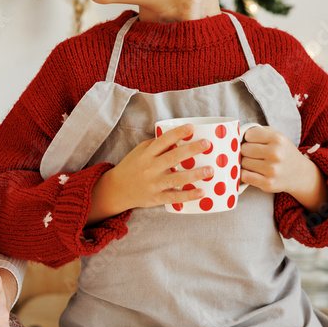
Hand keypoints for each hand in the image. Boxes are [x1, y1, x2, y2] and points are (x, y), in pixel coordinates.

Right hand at [89, 124, 212, 222]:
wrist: (116, 189)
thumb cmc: (131, 167)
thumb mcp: (139, 152)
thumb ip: (156, 144)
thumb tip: (177, 137)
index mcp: (146, 154)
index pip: (163, 141)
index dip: (177, 133)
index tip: (191, 128)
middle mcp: (150, 168)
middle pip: (172, 157)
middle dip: (191, 150)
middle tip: (207, 144)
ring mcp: (153, 184)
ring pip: (176, 179)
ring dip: (194, 175)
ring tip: (210, 170)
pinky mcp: (156, 198)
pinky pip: (174, 197)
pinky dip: (188, 196)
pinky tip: (201, 192)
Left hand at [240, 126, 327, 210]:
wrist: (301, 174)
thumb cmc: (283, 152)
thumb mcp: (277, 136)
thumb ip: (258, 131)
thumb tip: (237, 135)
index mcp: (277, 139)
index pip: (248, 135)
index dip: (249, 139)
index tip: (254, 143)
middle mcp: (275, 154)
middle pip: (244, 149)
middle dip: (247, 151)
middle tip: (255, 154)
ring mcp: (272, 170)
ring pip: (243, 163)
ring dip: (247, 163)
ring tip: (257, 164)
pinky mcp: (268, 184)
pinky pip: (244, 176)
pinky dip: (246, 174)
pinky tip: (254, 172)